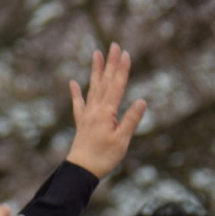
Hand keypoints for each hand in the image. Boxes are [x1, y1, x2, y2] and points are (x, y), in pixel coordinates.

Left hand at [65, 43, 146, 178]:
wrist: (80, 170)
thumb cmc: (103, 157)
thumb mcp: (122, 140)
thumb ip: (131, 120)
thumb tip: (141, 101)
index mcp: (106, 113)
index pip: (117, 86)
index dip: (122, 70)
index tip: (125, 53)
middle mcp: (95, 110)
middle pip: (105, 82)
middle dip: (110, 63)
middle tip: (113, 45)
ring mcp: (87, 115)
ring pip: (92, 88)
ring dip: (95, 71)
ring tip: (96, 53)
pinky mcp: (81, 123)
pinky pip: (78, 104)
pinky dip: (76, 93)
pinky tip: (73, 82)